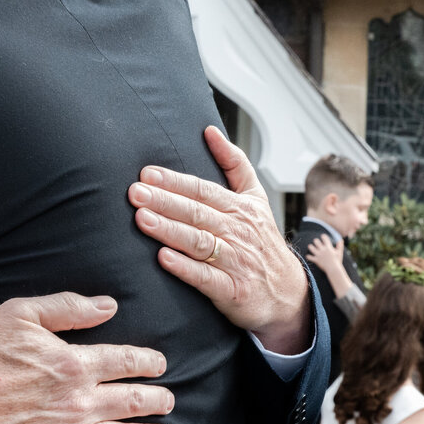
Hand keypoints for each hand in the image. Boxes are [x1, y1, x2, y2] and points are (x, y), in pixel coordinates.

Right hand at [0, 292, 173, 423]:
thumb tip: (109, 305)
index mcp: (74, 363)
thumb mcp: (21, 313)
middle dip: (159, 400)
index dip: (151, 363)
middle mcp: (79, 403)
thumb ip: (68, 307)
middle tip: (168, 400)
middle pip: (135, 402)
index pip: (128, 362)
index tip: (160, 365)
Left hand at [128, 126, 309, 353]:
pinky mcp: (233, 291)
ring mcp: (236, 261)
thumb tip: (210, 130)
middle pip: (197, 213)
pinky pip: (206, 278)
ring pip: (199, 242)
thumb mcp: (255, 198)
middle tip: (135, 193)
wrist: (287, 293)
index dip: (175, 181)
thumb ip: (234, 163)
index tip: (147, 174)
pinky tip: (163, 258)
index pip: (203, 190)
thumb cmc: (262, 241)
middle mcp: (238, 232)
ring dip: (170, 230)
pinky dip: (185, 268)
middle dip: (165, 201)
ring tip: (142, 220)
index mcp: (240, 208)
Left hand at [305, 235, 343, 274]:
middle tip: (316, 242)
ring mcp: (319, 255)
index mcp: (328, 247)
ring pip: (311, 247)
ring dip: (310, 247)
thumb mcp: (339, 253)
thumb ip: (340, 246)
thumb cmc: (337, 261)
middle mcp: (323, 250)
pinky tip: (308, 256)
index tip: (322, 236)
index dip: (323, 236)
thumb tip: (341, 240)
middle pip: (316, 241)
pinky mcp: (316, 260)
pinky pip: (309, 257)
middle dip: (316, 241)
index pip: (324, 238)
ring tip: (310, 247)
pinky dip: (308, 256)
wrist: (334, 269)